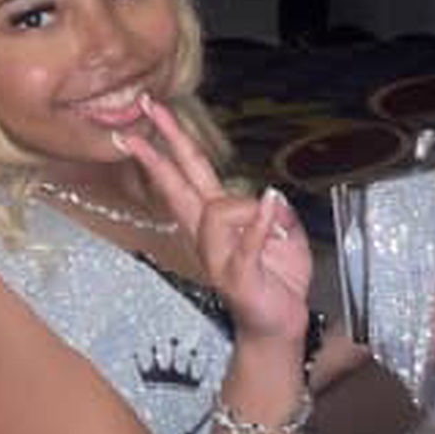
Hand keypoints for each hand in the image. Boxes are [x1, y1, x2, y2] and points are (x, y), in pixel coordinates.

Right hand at [117, 95, 310, 346]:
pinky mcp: (238, 276)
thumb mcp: (286, 233)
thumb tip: (272, 196)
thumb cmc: (278, 279)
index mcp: (215, 218)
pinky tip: (272, 202)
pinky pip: (246, 243)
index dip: (170, 142)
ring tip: (276, 224)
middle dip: (163, 145)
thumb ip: (276, 209)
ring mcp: (218, 256)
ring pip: (218, 211)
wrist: (279, 325)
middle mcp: (207, 234)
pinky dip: (260, 223)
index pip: (188, 172)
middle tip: (147, 108)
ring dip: (252, 208)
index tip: (149, 112)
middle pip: (179, 182)